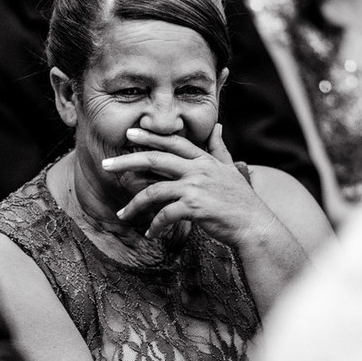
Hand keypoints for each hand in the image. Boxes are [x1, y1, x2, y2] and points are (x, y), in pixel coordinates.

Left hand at [104, 125, 275, 245]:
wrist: (255, 225)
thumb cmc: (242, 200)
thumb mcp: (231, 169)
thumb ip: (220, 148)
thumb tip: (217, 126)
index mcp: (204, 159)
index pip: (173, 142)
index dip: (150, 137)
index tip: (130, 133)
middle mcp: (198, 169)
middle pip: (155, 159)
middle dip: (127, 160)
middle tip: (106, 164)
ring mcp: (196, 187)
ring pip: (154, 190)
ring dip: (135, 204)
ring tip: (122, 215)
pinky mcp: (195, 206)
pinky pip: (165, 214)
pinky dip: (155, 225)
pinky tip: (150, 233)